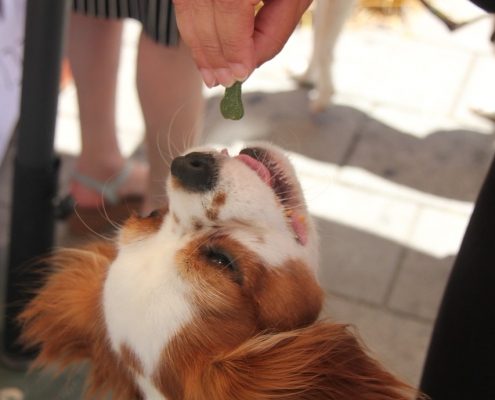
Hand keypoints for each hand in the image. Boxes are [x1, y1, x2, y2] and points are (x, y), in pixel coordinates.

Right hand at [173, 0, 311, 86]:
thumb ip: (274, 29)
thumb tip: (246, 66)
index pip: (229, 4)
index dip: (231, 45)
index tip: (237, 74)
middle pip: (199, 6)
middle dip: (211, 51)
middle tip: (221, 81)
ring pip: (186, 4)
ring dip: (198, 43)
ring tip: (210, 73)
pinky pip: (183, 0)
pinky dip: (192, 26)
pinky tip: (204, 48)